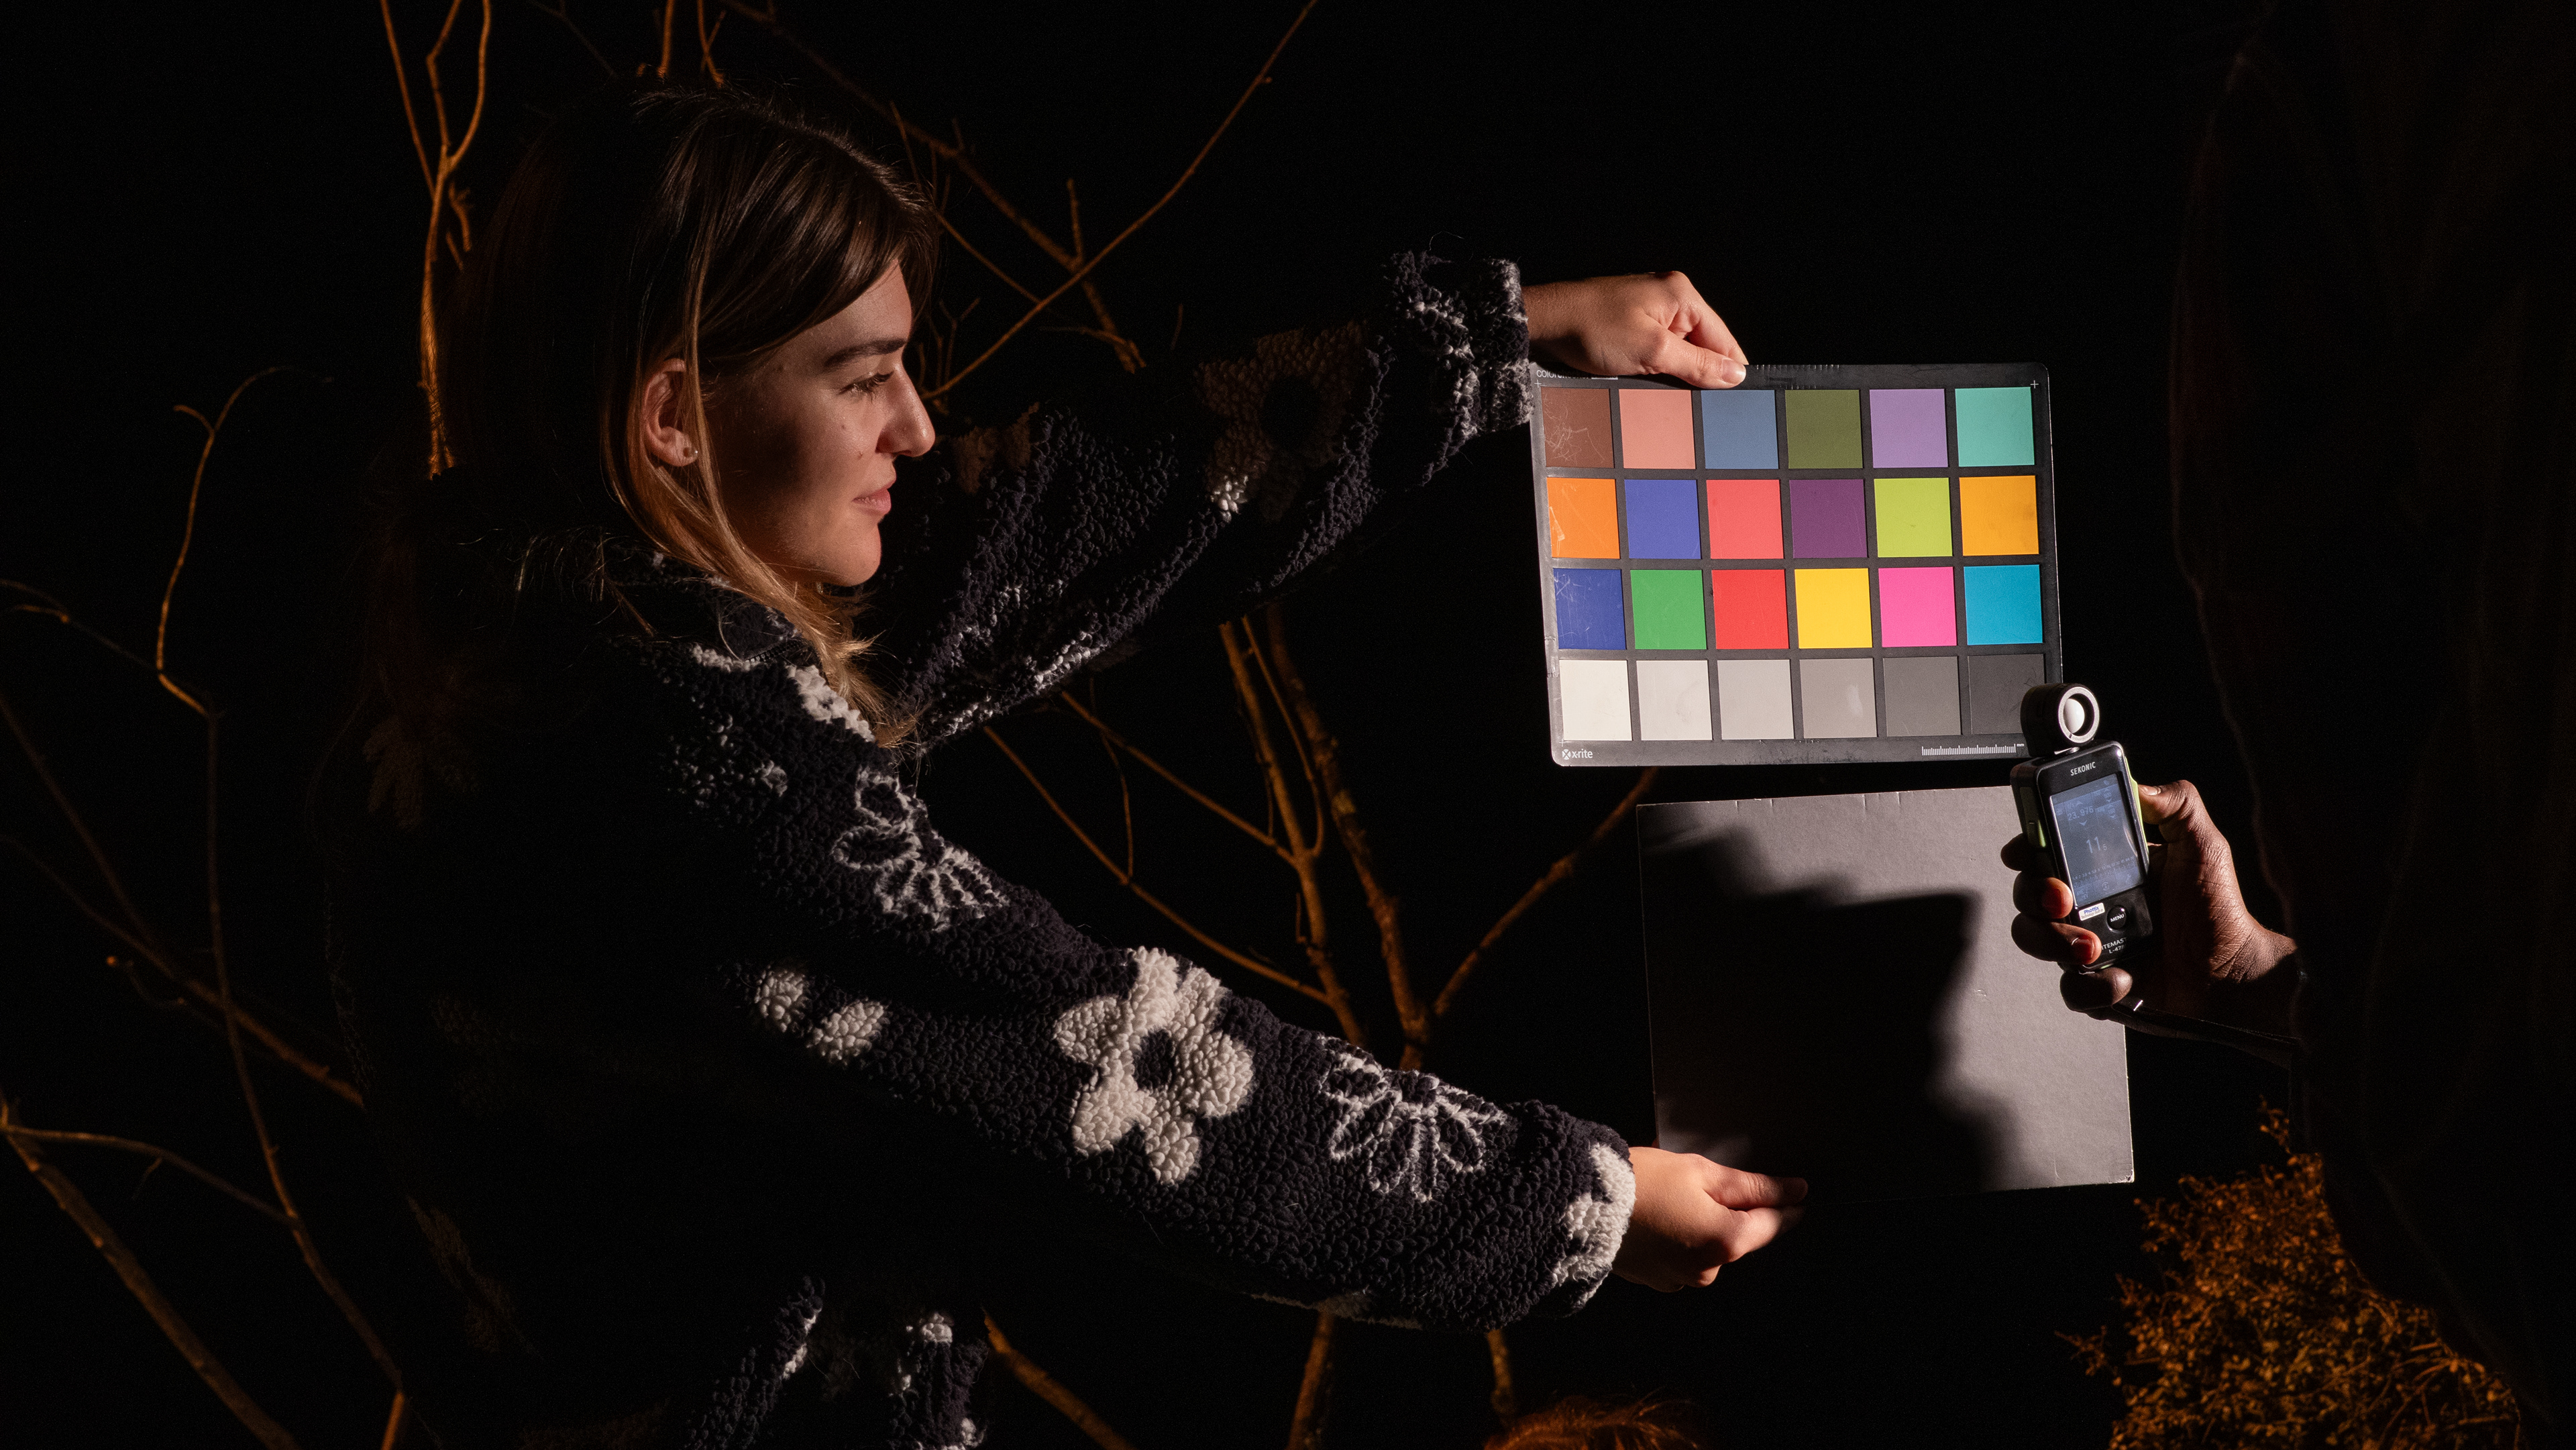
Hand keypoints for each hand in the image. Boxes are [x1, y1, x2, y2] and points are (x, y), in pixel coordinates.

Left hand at [1523, 273, 1747, 388]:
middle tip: (1698, 405)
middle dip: (1699, 374)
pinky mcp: (1632, 327)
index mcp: (1682, 295)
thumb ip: (1696, 364)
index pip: (1723, 338)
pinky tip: (1650, 385)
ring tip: (1669, 395)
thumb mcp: (1651, 351)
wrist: (1543, 325)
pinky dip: (1656, 370)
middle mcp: (1670, 299)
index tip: (1734, 400)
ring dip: (1675, 375)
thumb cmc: (1591, 328)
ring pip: (1679, 353)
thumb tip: (1734, 374)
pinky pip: (1657, 353)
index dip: (1729, 370)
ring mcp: (1650, 313)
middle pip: (1702, 346)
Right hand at [1611, 1146, 1804, 1290]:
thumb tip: (1794, 1191)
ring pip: (1708, 1248)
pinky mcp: (1657, 1281)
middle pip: (1736, 1236)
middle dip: (1728, 1211)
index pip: (1771, 1224)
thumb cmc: (1642, 1181)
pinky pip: (1682, 1258)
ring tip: (1669, 1198)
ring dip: (1700, 1226)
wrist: (1581, 1203)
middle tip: (1701, 1183)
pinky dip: (1678, 1240)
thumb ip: (1751, 1186)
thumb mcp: (1701, 1172)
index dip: (1785, 1205)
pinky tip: (1656, 1217)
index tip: (1796, 1194)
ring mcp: (1681, 1280)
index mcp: (1726, 1241)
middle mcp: (1709, 1270)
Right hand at [2000, 778, 2297, 1034]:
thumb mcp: (2203, 847)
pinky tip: (2122, 977)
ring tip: (2094, 948)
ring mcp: (2087, 943)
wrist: (2230, 974)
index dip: (2028, 848)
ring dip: (2056, 944)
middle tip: (2064, 902)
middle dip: (2035, 898)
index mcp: (2104, 867)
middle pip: (2029, 895)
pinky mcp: (2095, 981)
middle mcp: (2090, 903)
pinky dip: (2090, 986)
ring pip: (2035, 940)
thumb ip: (2177, 806)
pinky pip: (2068, 986)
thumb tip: (2139, 785)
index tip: (2026, 852)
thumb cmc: (2219, 913)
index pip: (2048, 850)